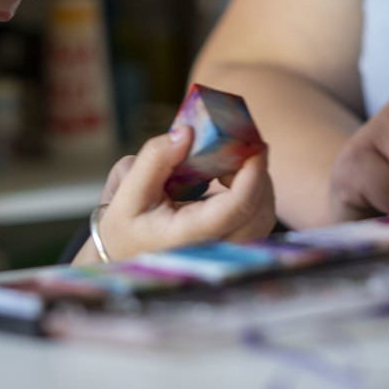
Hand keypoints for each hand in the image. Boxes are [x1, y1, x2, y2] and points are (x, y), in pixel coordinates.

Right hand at [85, 126, 275, 262]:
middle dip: (259, 173)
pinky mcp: (232, 250)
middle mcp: (213, 252)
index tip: (253, 145)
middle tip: (243, 144)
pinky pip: (259, 222)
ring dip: (258, 182)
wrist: (125, 256)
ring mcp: (226, 255)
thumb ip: (154, 159)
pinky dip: (255, 195)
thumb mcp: (127, 192)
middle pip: (259, 212)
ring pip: (264, 218)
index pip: (237, 208)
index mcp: (188, 237)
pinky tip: (233, 178)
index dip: (252, 174)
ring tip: (233, 160)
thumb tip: (187, 133)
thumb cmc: (127, 227)